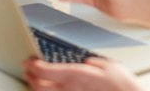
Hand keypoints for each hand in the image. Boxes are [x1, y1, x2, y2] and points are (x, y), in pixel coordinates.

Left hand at [24, 57, 141, 90]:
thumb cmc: (122, 87)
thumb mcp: (109, 64)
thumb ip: (94, 62)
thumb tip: (87, 61)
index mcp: (75, 75)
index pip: (44, 70)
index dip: (32, 65)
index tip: (29, 61)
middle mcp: (69, 90)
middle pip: (38, 85)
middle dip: (30, 76)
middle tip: (28, 70)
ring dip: (36, 88)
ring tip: (34, 81)